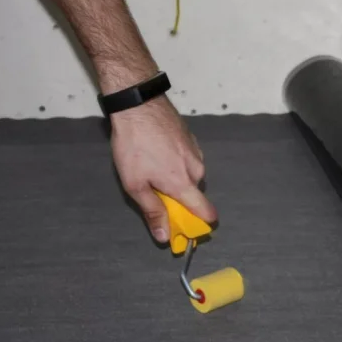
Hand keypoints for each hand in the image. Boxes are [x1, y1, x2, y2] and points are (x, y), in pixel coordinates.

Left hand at [110, 94, 217, 243]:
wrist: (138, 104)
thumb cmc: (134, 145)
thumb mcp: (135, 184)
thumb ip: (152, 211)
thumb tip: (164, 236)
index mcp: (184, 184)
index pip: (206, 212)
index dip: (200, 224)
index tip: (185, 227)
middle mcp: (196, 169)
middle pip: (193, 194)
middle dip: (178, 197)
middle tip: (153, 188)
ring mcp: (196, 152)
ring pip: (190, 175)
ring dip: (175, 177)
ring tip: (151, 164)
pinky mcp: (192, 139)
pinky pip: (187, 159)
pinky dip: (176, 161)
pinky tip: (157, 151)